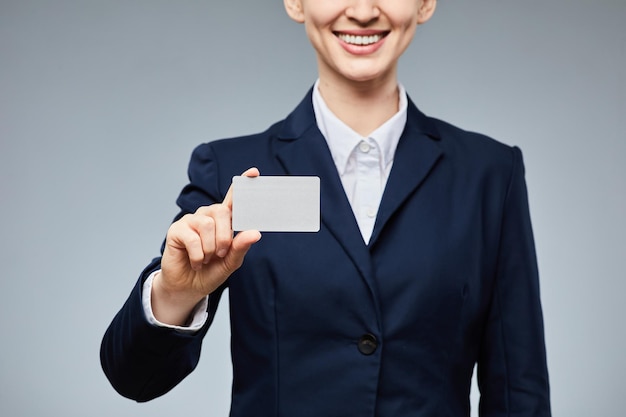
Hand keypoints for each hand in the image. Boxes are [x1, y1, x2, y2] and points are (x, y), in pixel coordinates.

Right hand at [151, 167, 261, 324]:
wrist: (188, 287)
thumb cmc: (211, 271)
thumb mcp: (230, 262)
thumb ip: (241, 247)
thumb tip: (255, 233)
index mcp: (223, 221)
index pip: (234, 199)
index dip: (243, 184)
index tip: (254, 172)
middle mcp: (207, 216)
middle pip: (222, 211)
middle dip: (225, 237)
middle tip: (221, 254)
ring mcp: (191, 221)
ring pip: (208, 225)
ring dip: (210, 249)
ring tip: (206, 259)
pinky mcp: (176, 230)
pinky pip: (193, 238)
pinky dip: (198, 256)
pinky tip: (195, 262)